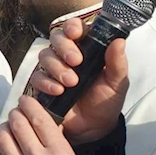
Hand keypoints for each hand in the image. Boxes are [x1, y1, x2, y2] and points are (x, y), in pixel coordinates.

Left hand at [0, 95, 88, 154]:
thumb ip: (57, 144)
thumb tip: (40, 124)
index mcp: (59, 153)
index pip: (39, 118)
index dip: (29, 105)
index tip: (25, 100)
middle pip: (18, 123)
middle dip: (15, 114)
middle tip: (16, 115)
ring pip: (2, 136)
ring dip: (3, 128)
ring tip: (7, 129)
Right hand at [30, 18, 128, 143]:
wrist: (93, 127)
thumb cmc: (106, 101)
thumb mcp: (117, 82)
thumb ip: (117, 62)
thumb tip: (119, 41)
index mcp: (86, 48)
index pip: (75, 28)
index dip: (72, 27)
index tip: (76, 34)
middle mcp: (66, 55)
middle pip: (56, 38)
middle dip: (64, 47)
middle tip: (76, 61)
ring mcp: (53, 69)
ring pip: (45, 56)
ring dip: (56, 67)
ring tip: (71, 83)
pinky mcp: (42, 85)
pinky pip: (36, 77)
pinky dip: (46, 83)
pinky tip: (58, 91)